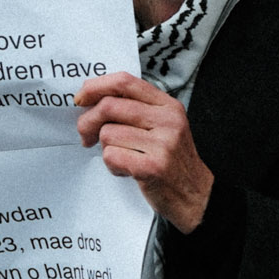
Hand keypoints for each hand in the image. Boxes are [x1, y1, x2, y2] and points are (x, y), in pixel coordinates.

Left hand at [75, 72, 214, 231]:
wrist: (196, 196)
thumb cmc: (172, 161)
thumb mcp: (164, 126)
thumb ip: (136, 109)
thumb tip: (91, 101)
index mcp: (168, 106)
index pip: (124, 82)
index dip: (96, 87)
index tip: (81, 99)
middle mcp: (168, 121)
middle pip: (109, 106)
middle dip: (87, 122)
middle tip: (86, 135)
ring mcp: (163, 144)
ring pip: (107, 133)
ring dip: (105, 148)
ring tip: (121, 157)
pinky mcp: (153, 167)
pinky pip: (112, 156)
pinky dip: (111, 165)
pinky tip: (126, 170)